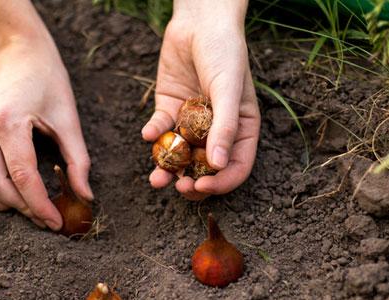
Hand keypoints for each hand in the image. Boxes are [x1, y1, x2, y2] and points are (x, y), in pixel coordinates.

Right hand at [0, 28, 91, 230]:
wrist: (18, 53)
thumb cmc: (48, 81)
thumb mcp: (69, 118)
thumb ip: (78, 160)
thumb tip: (86, 197)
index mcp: (8, 120)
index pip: (22, 175)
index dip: (40, 204)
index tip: (56, 223)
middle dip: (22, 208)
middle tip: (46, 219)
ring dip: (1, 204)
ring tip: (29, 209)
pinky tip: (11, 196)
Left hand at [141, 0, 260, 200]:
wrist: (199, 21)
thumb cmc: (225, 53)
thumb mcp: (229, 89)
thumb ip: (225, 127)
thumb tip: (218, 166)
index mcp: (241, 130)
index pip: (235, 167)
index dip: (221, 183)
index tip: (202, 187)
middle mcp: (216, 130)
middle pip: (205, 168)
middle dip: (191, 182)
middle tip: (178, 187)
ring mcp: (191, 122)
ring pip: (179, 155)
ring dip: (167, 169)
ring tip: (156, 178)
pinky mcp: (169, 109)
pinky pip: (161, 129)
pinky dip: (154, 134)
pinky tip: (148, 133)